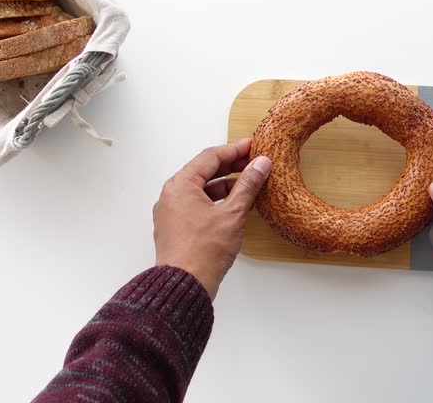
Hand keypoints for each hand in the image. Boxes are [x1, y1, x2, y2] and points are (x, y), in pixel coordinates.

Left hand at [153, 138, 270, 299]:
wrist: (184, 285)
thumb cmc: (203, 251)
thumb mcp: (233, 213)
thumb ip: (248, 185)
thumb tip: (260, 165)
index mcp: (180, 186)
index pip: (210, 157)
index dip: (234, 150)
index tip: (252, 146)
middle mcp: (172, 195)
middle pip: (204, 172)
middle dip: (231, 167)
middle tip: (253, 163)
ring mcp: (172, 212)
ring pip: (202, 190)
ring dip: (226, 186)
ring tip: (249, 185)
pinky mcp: (177, 228)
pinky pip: (198, 205)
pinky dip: (217, 201)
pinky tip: (236, 206)